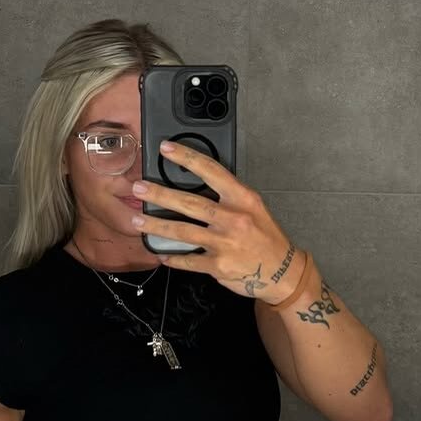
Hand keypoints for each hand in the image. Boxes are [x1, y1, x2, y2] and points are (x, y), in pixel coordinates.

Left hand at [129, 141, 304, 303]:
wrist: (283, 272)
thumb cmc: (267, 237)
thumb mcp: (254, 208)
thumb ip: (229, 197)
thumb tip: (198, 186)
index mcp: (242, 198)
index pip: (210, 170)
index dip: (186, 157)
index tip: (166, 149)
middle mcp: (232, 218)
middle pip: (188, 203)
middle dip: (159, 195)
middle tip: (138, 188)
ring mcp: (224, 243)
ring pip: (181, 232)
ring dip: (156, 227)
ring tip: (137, 221)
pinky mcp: (218, 266)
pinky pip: (188, 261)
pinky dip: (172, 258)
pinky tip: (160, 254)